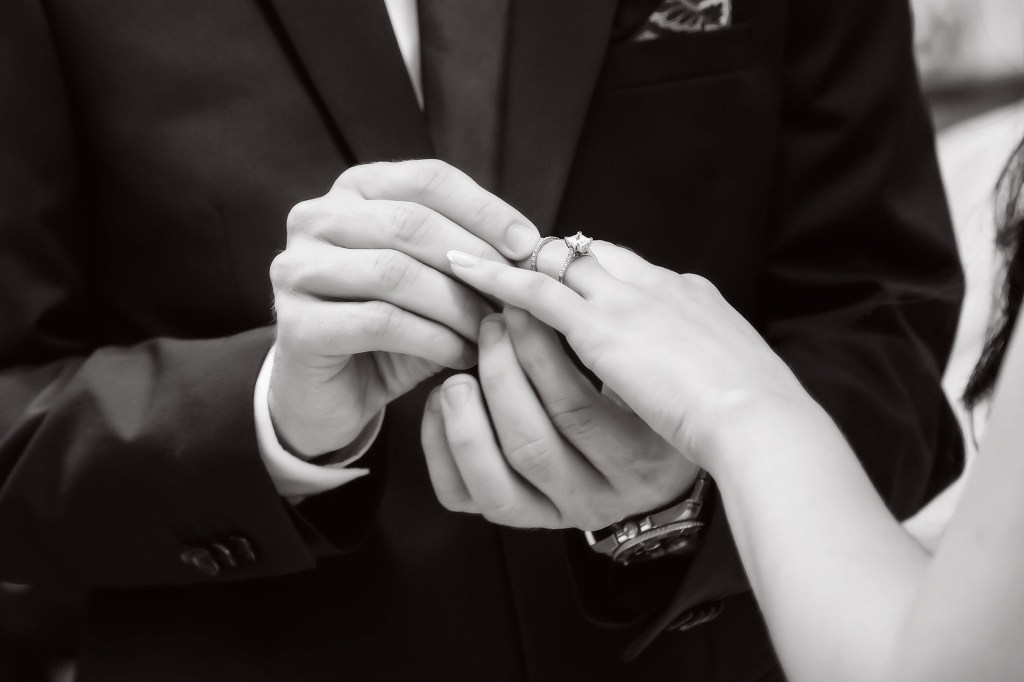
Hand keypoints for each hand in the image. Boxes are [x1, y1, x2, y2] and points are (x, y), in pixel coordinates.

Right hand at [269, 160, 540, 456]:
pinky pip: (380, 322)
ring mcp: (297, 269)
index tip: (529, 244)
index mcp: (355, 192)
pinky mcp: (296, 325)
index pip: (428, 179)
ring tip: (492, 330)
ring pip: (395, 272)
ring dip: (457, 304)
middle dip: (475, 258)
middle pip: (411, 222)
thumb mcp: (436, 283)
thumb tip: (534, 250)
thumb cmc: (392, 332)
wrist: (334, 396)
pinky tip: (461, 356)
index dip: (484, 209)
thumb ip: (470, 258)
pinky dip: (433, 339)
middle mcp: (316, 219)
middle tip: (517, 293)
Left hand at [420, 309, 698, 529]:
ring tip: (462, 363)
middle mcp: (599, 496)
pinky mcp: (520, 518)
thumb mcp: (656, 365)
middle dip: (501, 371)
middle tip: (491, 321)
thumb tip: (568, 254)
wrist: (672, 467)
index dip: (537, 350)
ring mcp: (556, 512)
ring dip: (470, 409)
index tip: (519, 300)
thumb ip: (620, 321)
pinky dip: (443, 444)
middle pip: (531, 441)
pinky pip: (465, 494)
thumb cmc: (660, 399)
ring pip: (497, 472)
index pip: (577, 408)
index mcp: (639, 458)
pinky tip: (443, 401)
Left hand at [443, 241, 814, 469]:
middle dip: (546, 260)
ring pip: (557, 268)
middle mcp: (655, 285)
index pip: (626, 263)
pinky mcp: (602, 327)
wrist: (762, 419)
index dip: (587, 267)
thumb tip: (674, 357)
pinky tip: (471, 275)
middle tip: (505, 264)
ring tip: (478, 276)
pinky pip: (537, 294)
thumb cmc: (751, 407)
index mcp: (687, 295)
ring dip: (516, 268)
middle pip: (588, 255)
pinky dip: (501, 279)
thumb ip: (694, 355)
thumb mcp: (724, 369)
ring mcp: (628, 302)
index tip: (559, 273)